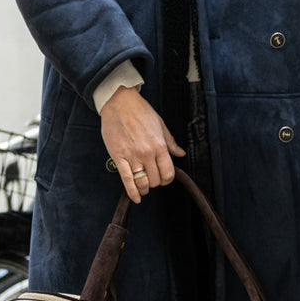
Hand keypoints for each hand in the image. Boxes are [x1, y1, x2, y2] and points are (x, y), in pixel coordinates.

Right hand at [100, 86, 185, 202]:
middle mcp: (147, 153)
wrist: (120, 102)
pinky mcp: (119, 158)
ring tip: (144, 188)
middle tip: (152, 180)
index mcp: (160, 146)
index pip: (168, 173)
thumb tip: (181, 154)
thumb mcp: (161, 125)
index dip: (167, 180)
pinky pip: (127, 180)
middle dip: (155, 183)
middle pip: (155, 180)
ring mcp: (133, 156)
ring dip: (144, 189)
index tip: (163, 178)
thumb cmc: (140, 111)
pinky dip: (132, 192)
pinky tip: (136, 198)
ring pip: (142, 183)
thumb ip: (171, 142)